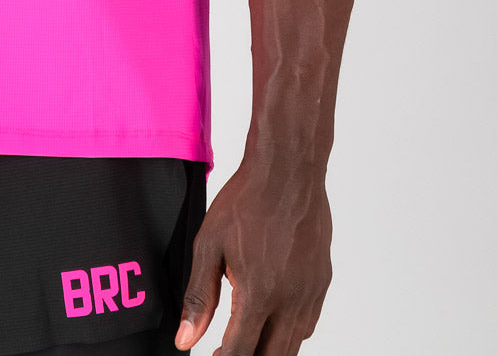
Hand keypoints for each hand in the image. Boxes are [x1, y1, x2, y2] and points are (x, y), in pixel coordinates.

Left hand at [174, 154, 332, 354]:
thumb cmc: (246, 200)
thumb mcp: (209, 245)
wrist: (287, 169)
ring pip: (294, 345)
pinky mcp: (322, 282)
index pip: (242, 352)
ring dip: (270, 349)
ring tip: (246, 338)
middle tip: (226, 352)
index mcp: (259, 293)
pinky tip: (273, 321)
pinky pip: (308, 323)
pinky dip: (290, 333)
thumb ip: (198, 297)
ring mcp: (311, 293)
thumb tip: (186, 339)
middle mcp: (291, 300)